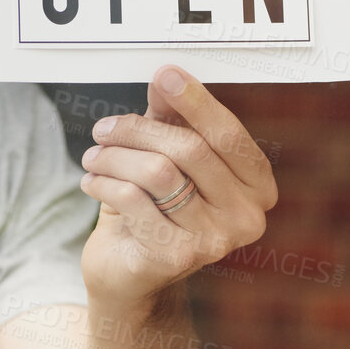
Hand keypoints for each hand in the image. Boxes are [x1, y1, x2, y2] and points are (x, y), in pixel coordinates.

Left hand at [77, 65, 278, 305]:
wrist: (130, 275)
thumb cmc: (155, 207)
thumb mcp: (166, 155)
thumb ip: (172, 117)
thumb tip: (166, 77)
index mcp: (257, 186)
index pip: (228, 134)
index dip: (196, 101)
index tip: (165, 74)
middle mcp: (246, 216)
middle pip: (190, 149)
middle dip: (138, 130)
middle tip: (103, 128)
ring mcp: (215, 241)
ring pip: (158, 173)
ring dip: (115, 157)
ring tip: (93, 156)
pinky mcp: (176, 258)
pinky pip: (132, 200)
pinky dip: (104, 183)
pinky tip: (92, 182)